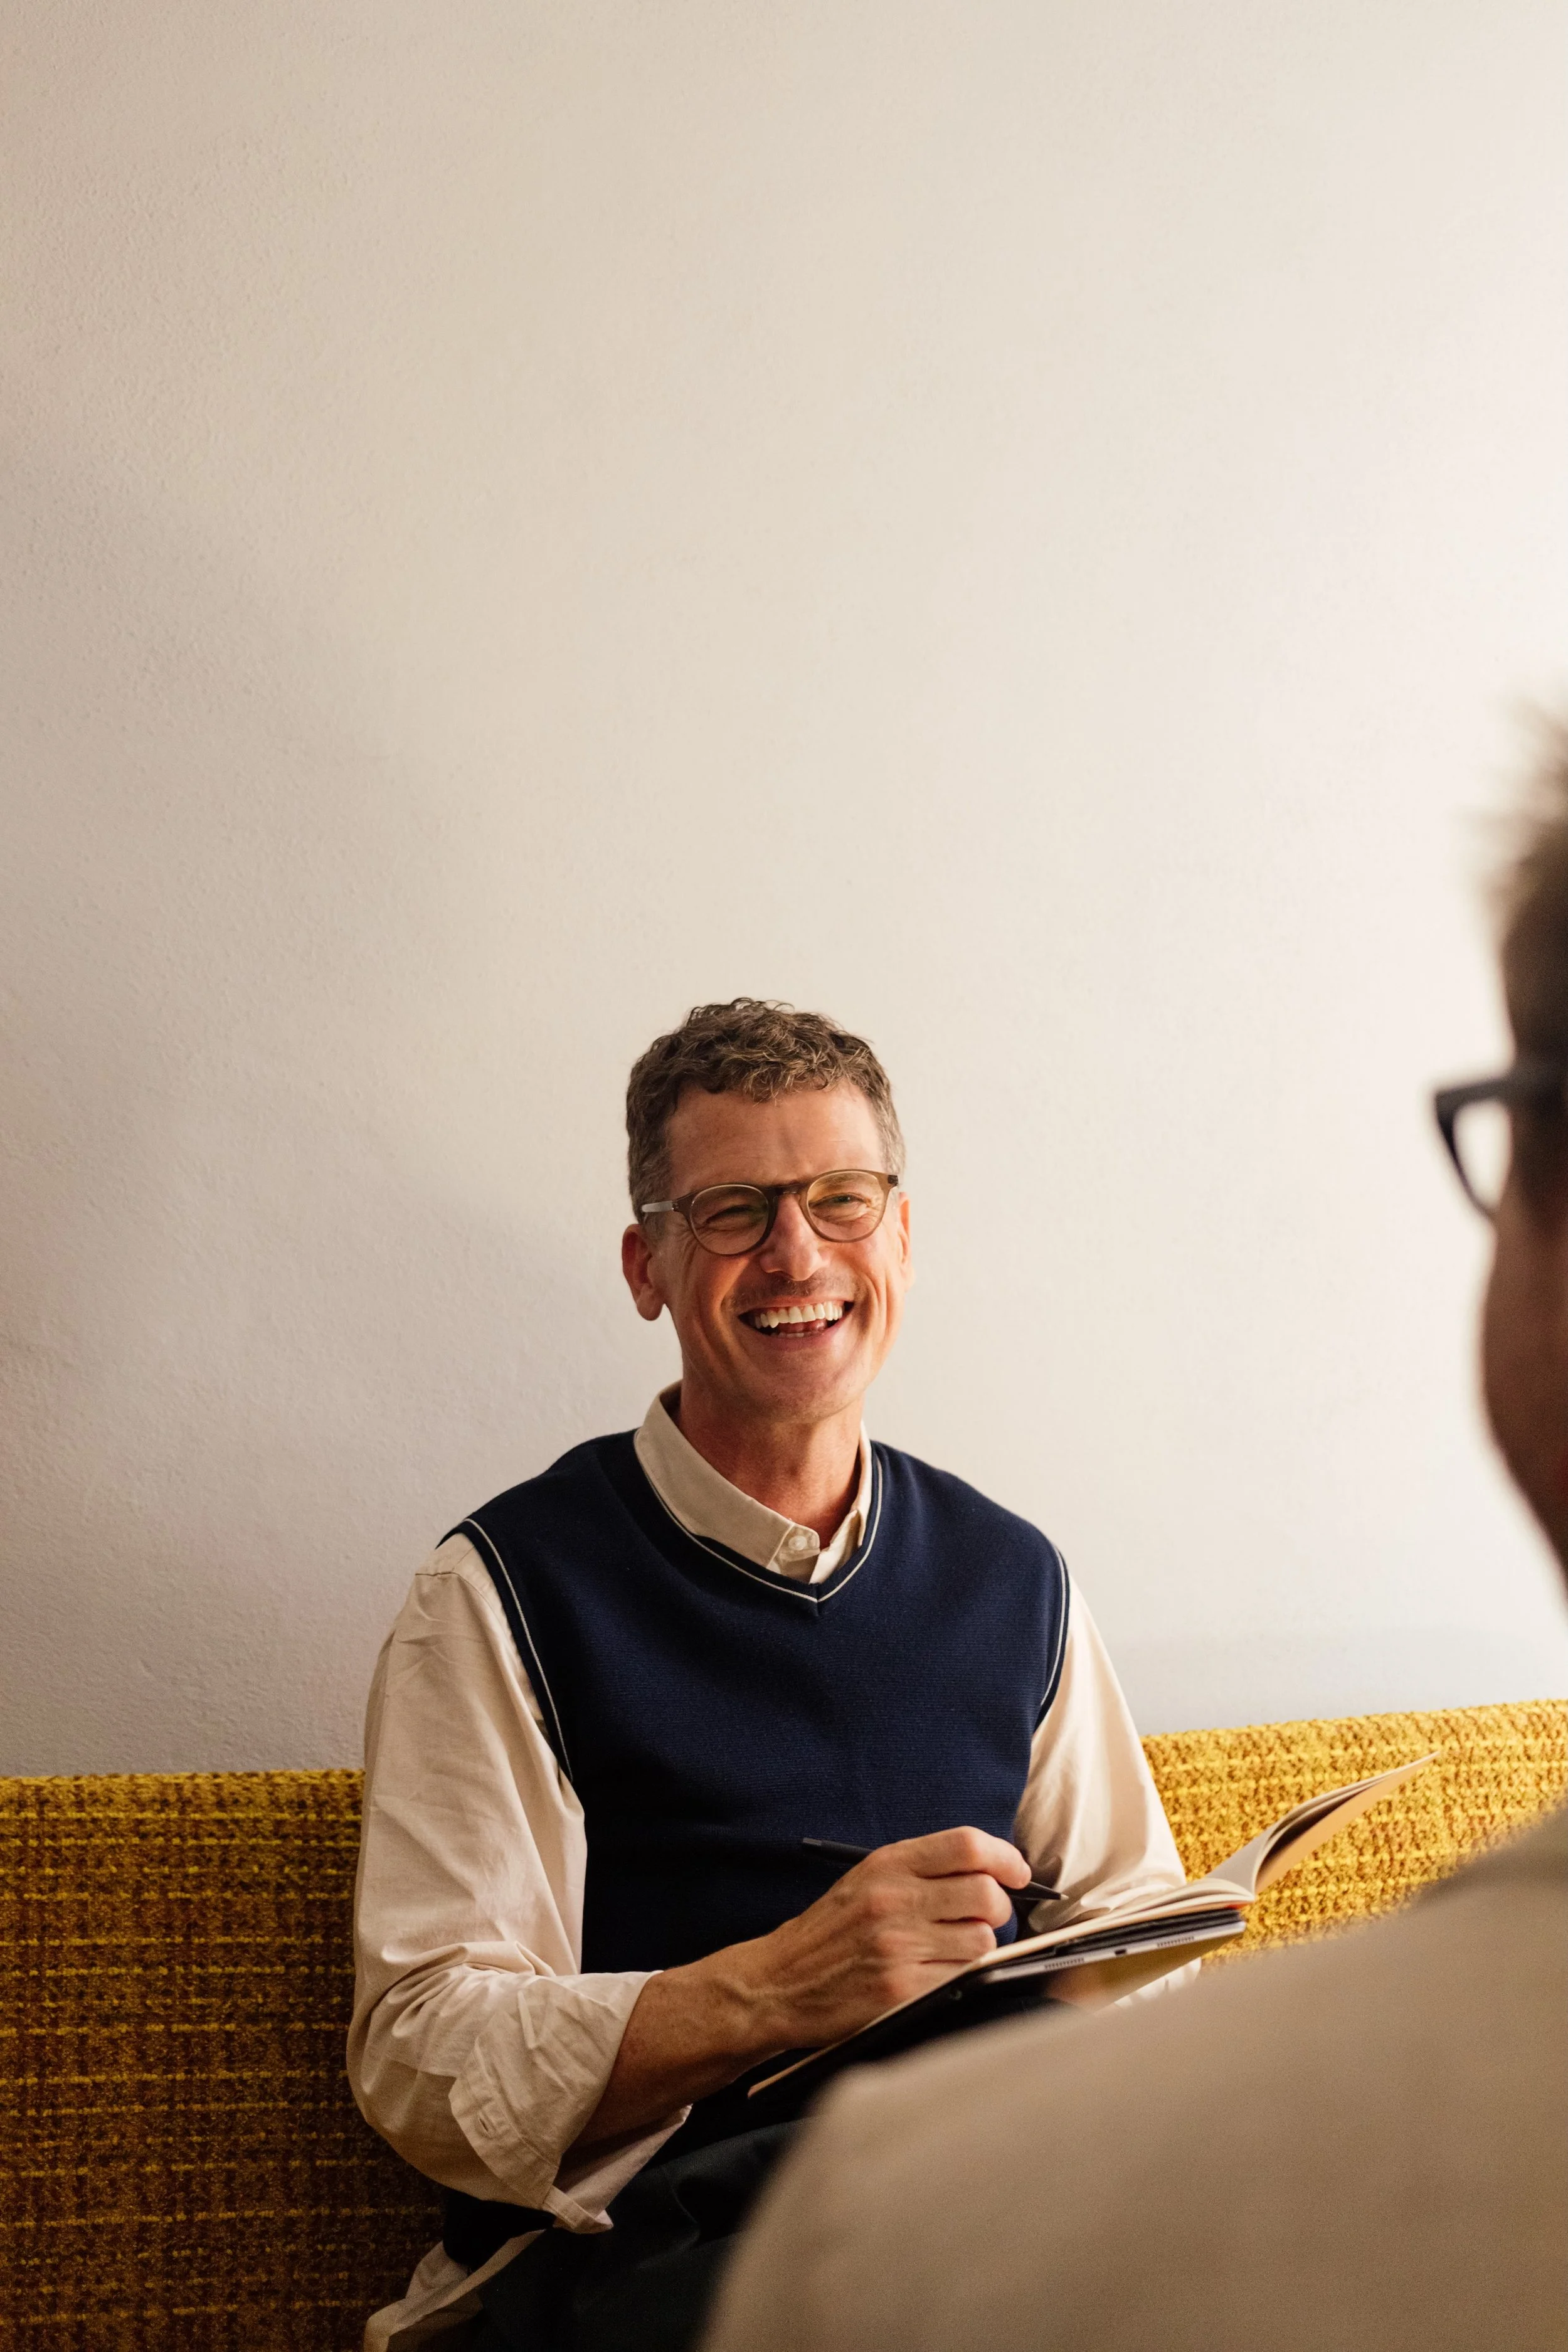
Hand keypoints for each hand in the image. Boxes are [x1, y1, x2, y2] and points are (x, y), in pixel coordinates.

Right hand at [729, 1825, 1031, 2051]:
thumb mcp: (866, 1880)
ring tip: (951, 1950)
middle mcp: (894, 1900)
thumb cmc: (830, 1932)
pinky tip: (936, 1974)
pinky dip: (959, 1978)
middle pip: (986, 1893)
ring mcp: (898, 1946)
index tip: (1018, 1873)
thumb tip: (992, 1870)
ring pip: (982, 1941)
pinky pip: (962, 1979)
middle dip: (998, 1907)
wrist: (779, 1983)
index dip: (1005, 1857)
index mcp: (887, 1864)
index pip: (967, 1845)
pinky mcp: (901, 1990)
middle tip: (985, 1918)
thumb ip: (923, 1869)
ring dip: (978, 1948)